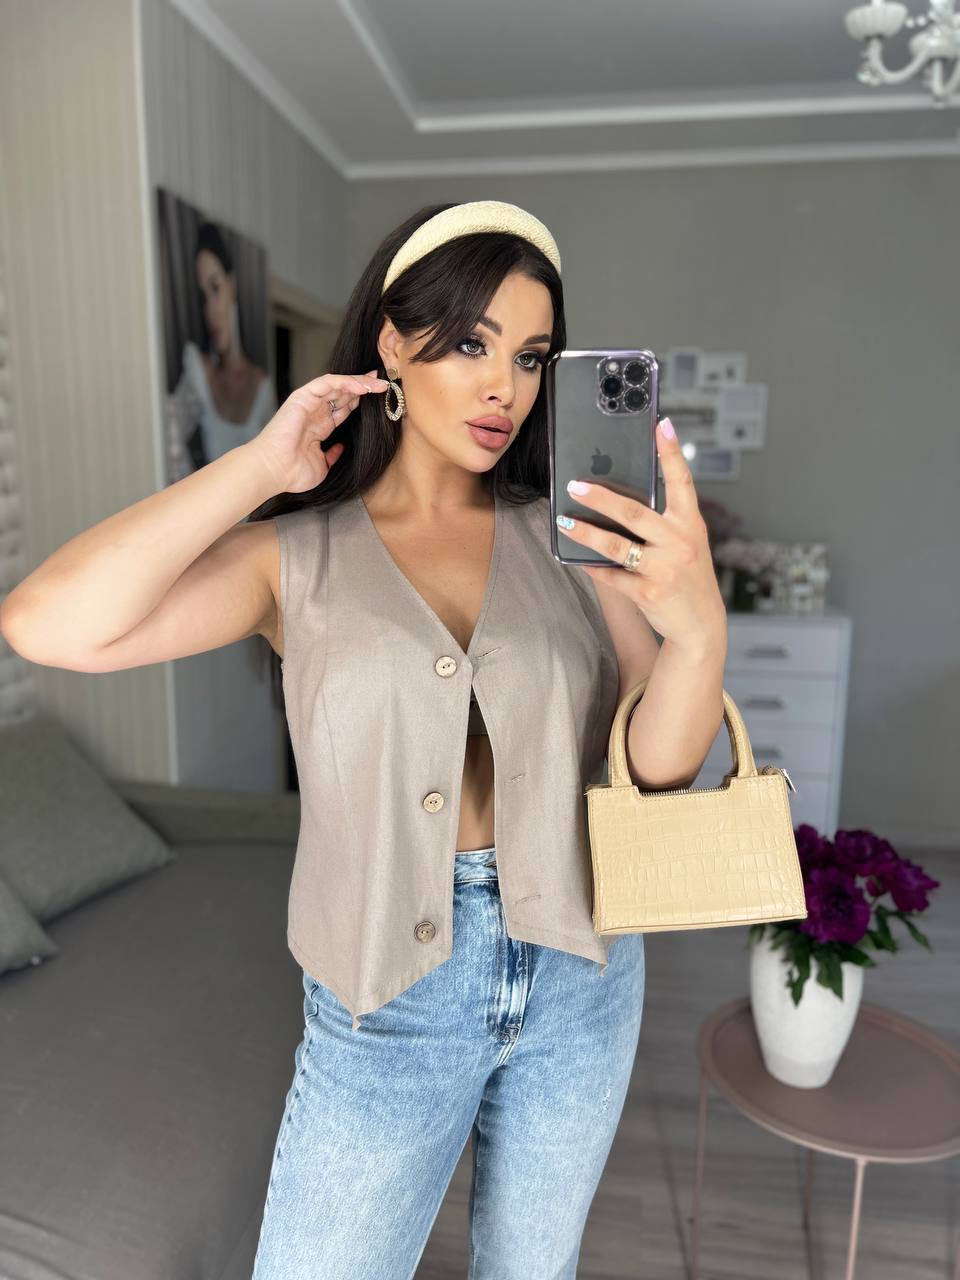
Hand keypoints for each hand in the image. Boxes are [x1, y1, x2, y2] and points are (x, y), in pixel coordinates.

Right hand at [248, 369, 389, 494]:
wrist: (275, 470)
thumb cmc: (292, 472)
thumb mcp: (322, 466)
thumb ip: (332, 455)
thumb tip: (341, 448)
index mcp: (319, 427)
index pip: (342, 408)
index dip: (359, 401)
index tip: (378, 398)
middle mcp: (314, 413)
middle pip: (343, 394)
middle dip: (363, 387)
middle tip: (383, 384)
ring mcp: (308, 404)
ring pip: (337, 385)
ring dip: (359, 382)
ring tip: (378, 383)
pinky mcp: (303, 397)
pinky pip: (327, 383)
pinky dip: (345, 381)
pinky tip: (361, 385)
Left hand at [559, 418, 725, 652]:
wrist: (701, 625)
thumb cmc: (688, 577)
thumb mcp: (686, 544)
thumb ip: (662, 523)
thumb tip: (617, 503)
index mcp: (690, 524)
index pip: (682, 481)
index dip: (671, 452)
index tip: (661, 424)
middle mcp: (680, 542)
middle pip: (634, 512)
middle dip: (601, 497)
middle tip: (575, 486)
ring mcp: (665, 568)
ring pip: (616, 545)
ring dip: (586, 532)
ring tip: (566, 522)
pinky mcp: (649, 592)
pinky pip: (612, 575)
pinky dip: (593, 567)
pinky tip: (577, 558)